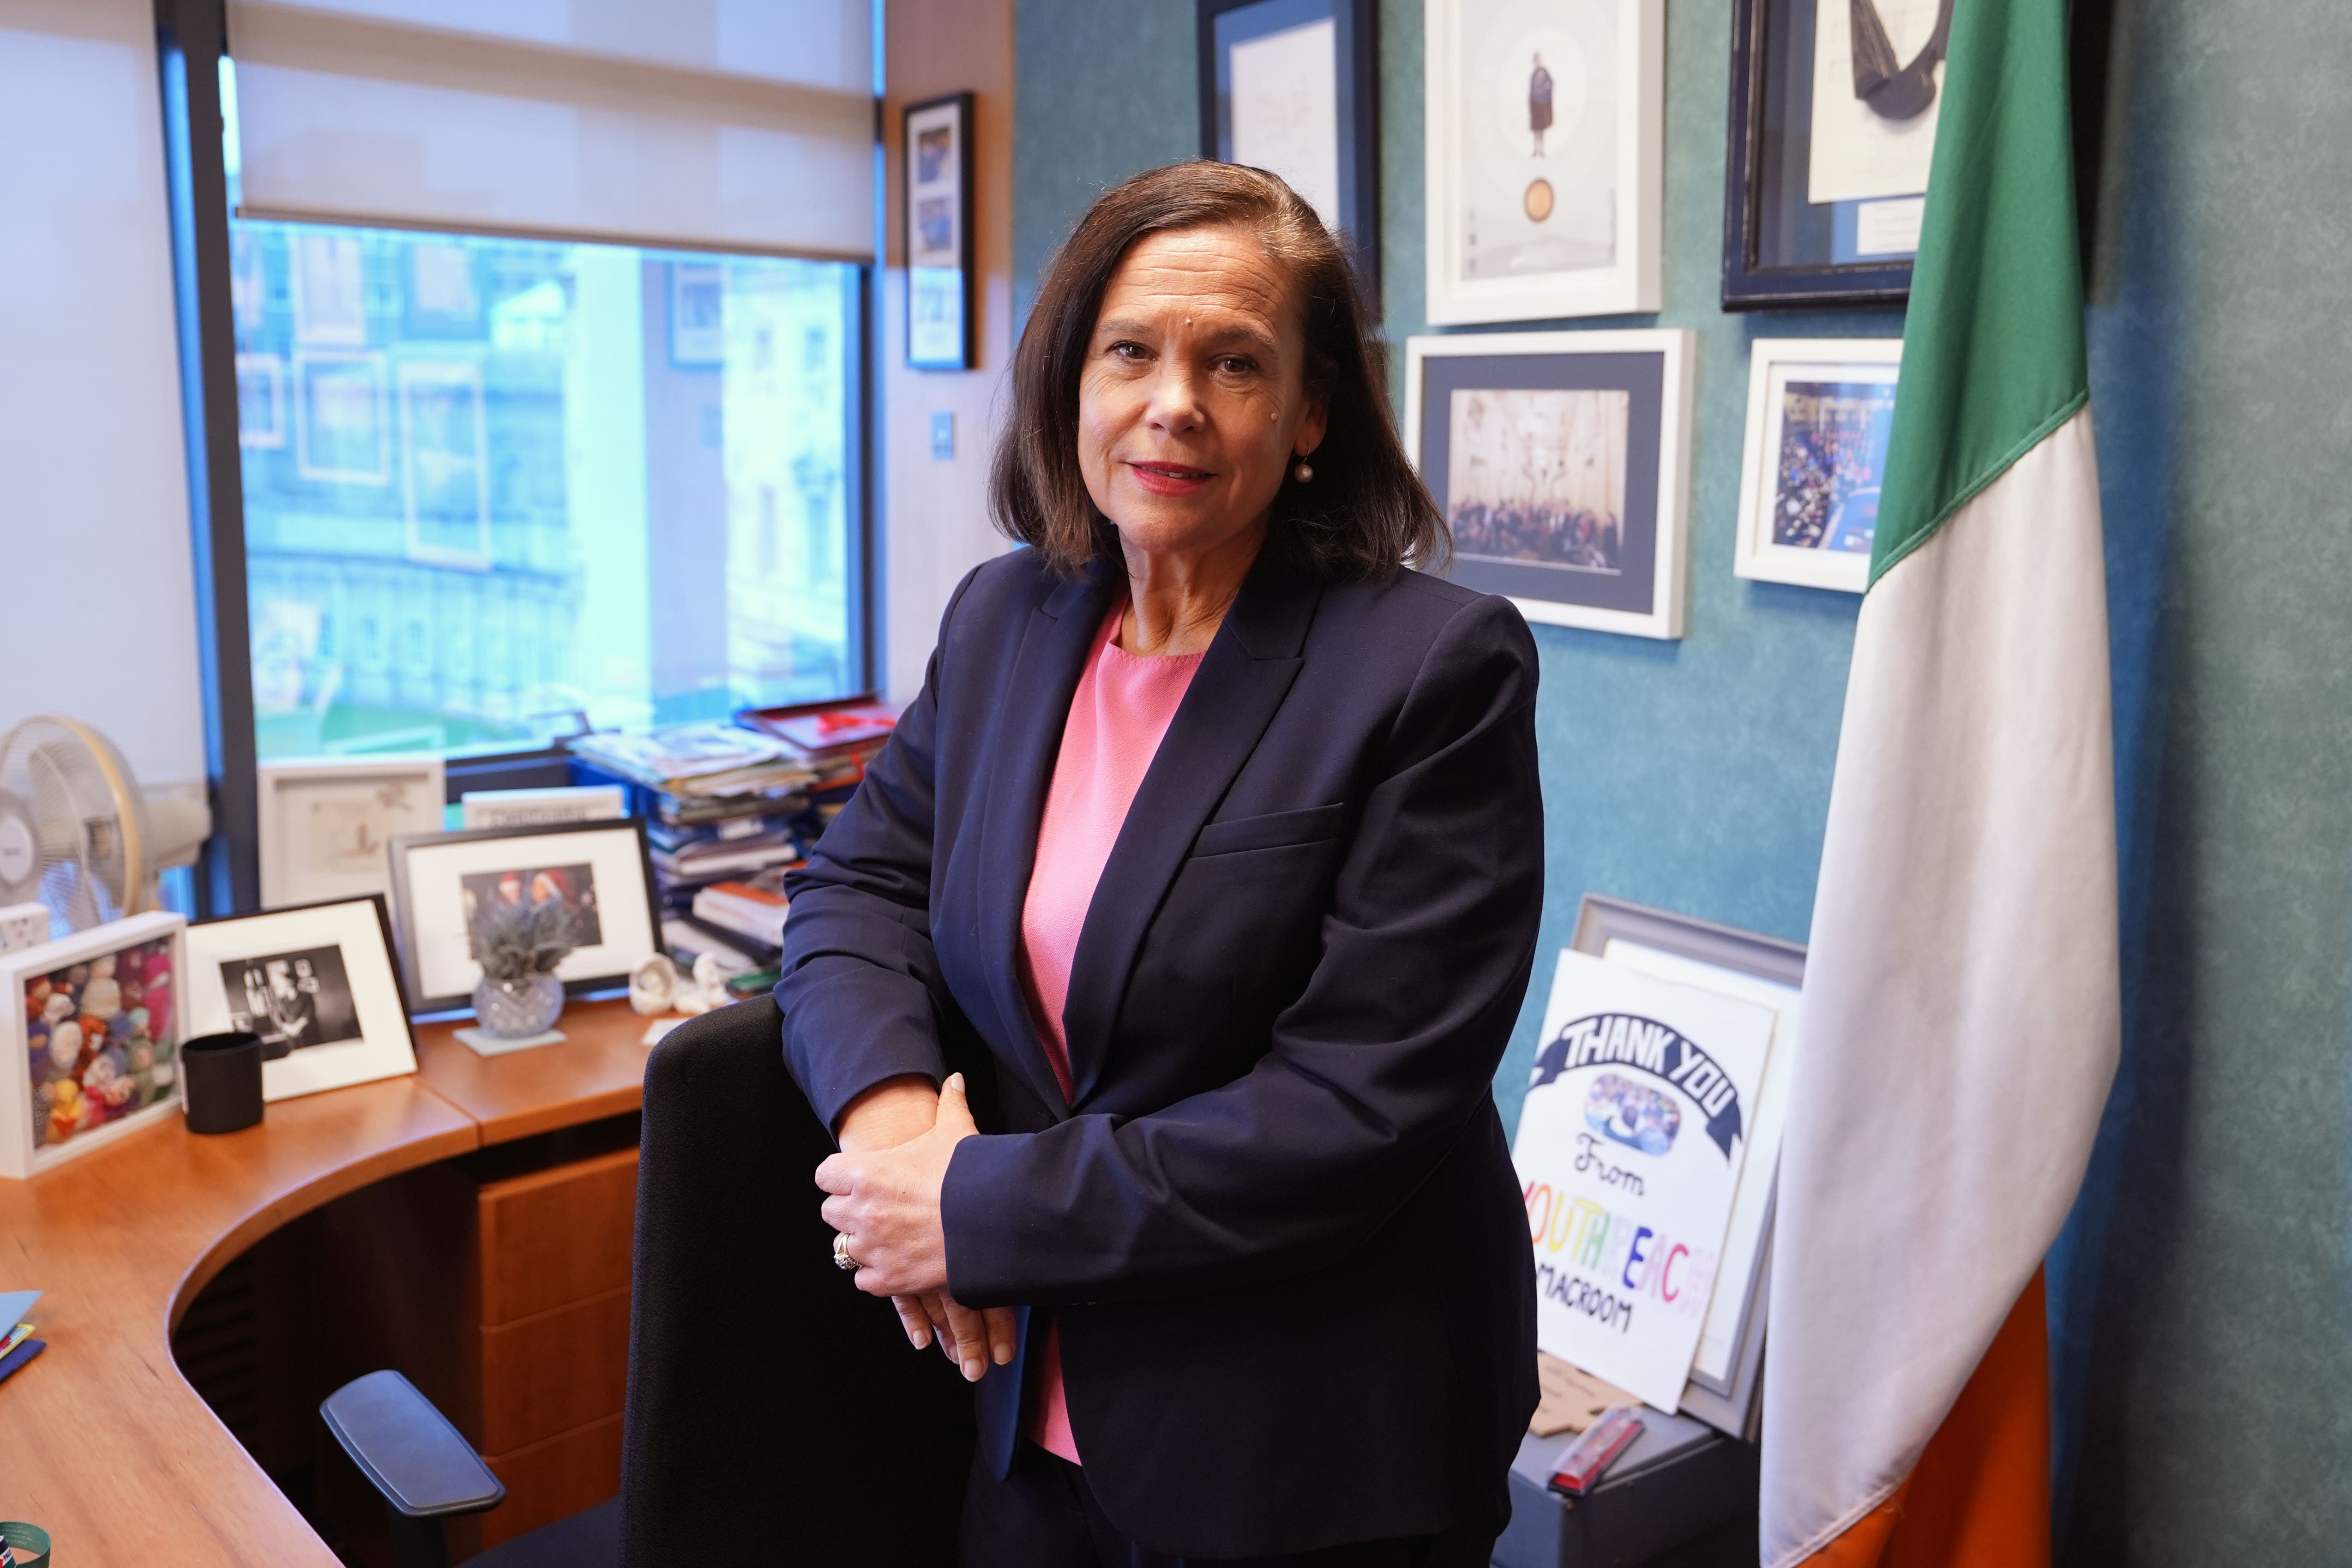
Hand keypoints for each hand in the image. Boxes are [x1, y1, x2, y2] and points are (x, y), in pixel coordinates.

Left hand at [822, 1074, 1015, 1380]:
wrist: (993, 1224)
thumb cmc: (970, 1176)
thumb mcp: (957, 1133)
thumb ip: (950, 1103)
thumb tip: (955, 1079)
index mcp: (867, 1173)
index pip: (825, 1174)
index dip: (840, 1176)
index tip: (857, 1178)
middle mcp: (861, 1211)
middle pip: (830, 1211)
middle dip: (849, 1209)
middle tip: (877, 1207)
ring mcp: (872, 1248)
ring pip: (844, 1246)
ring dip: (863, 1241)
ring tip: (890, 1235)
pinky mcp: (888, 1280)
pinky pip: (863, 1279)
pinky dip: (876, 1273)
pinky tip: (898, 1260)